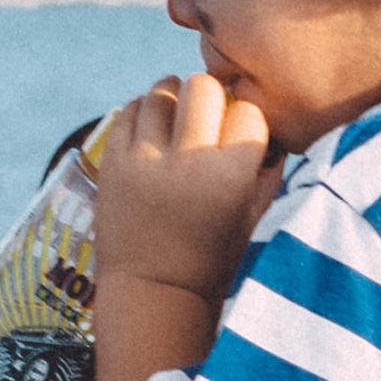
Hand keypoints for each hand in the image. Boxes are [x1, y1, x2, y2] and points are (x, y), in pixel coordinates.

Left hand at [96, 74, 280, 302]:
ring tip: (177, 120)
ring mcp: (144, 160)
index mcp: (230, 175)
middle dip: (210, 97)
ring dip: (173, 100)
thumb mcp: (254, 218)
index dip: (246, 121)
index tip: (239, 136)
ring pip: (161, 91)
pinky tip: (151, 130)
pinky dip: (142, 112)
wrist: (153, 294)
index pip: (248, 111)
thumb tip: (268, 128)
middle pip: (202, 86)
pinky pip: (127, 111)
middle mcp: (187, 161)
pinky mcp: (112, 163)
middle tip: (206, 116)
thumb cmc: (212, 261)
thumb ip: (267, 171)